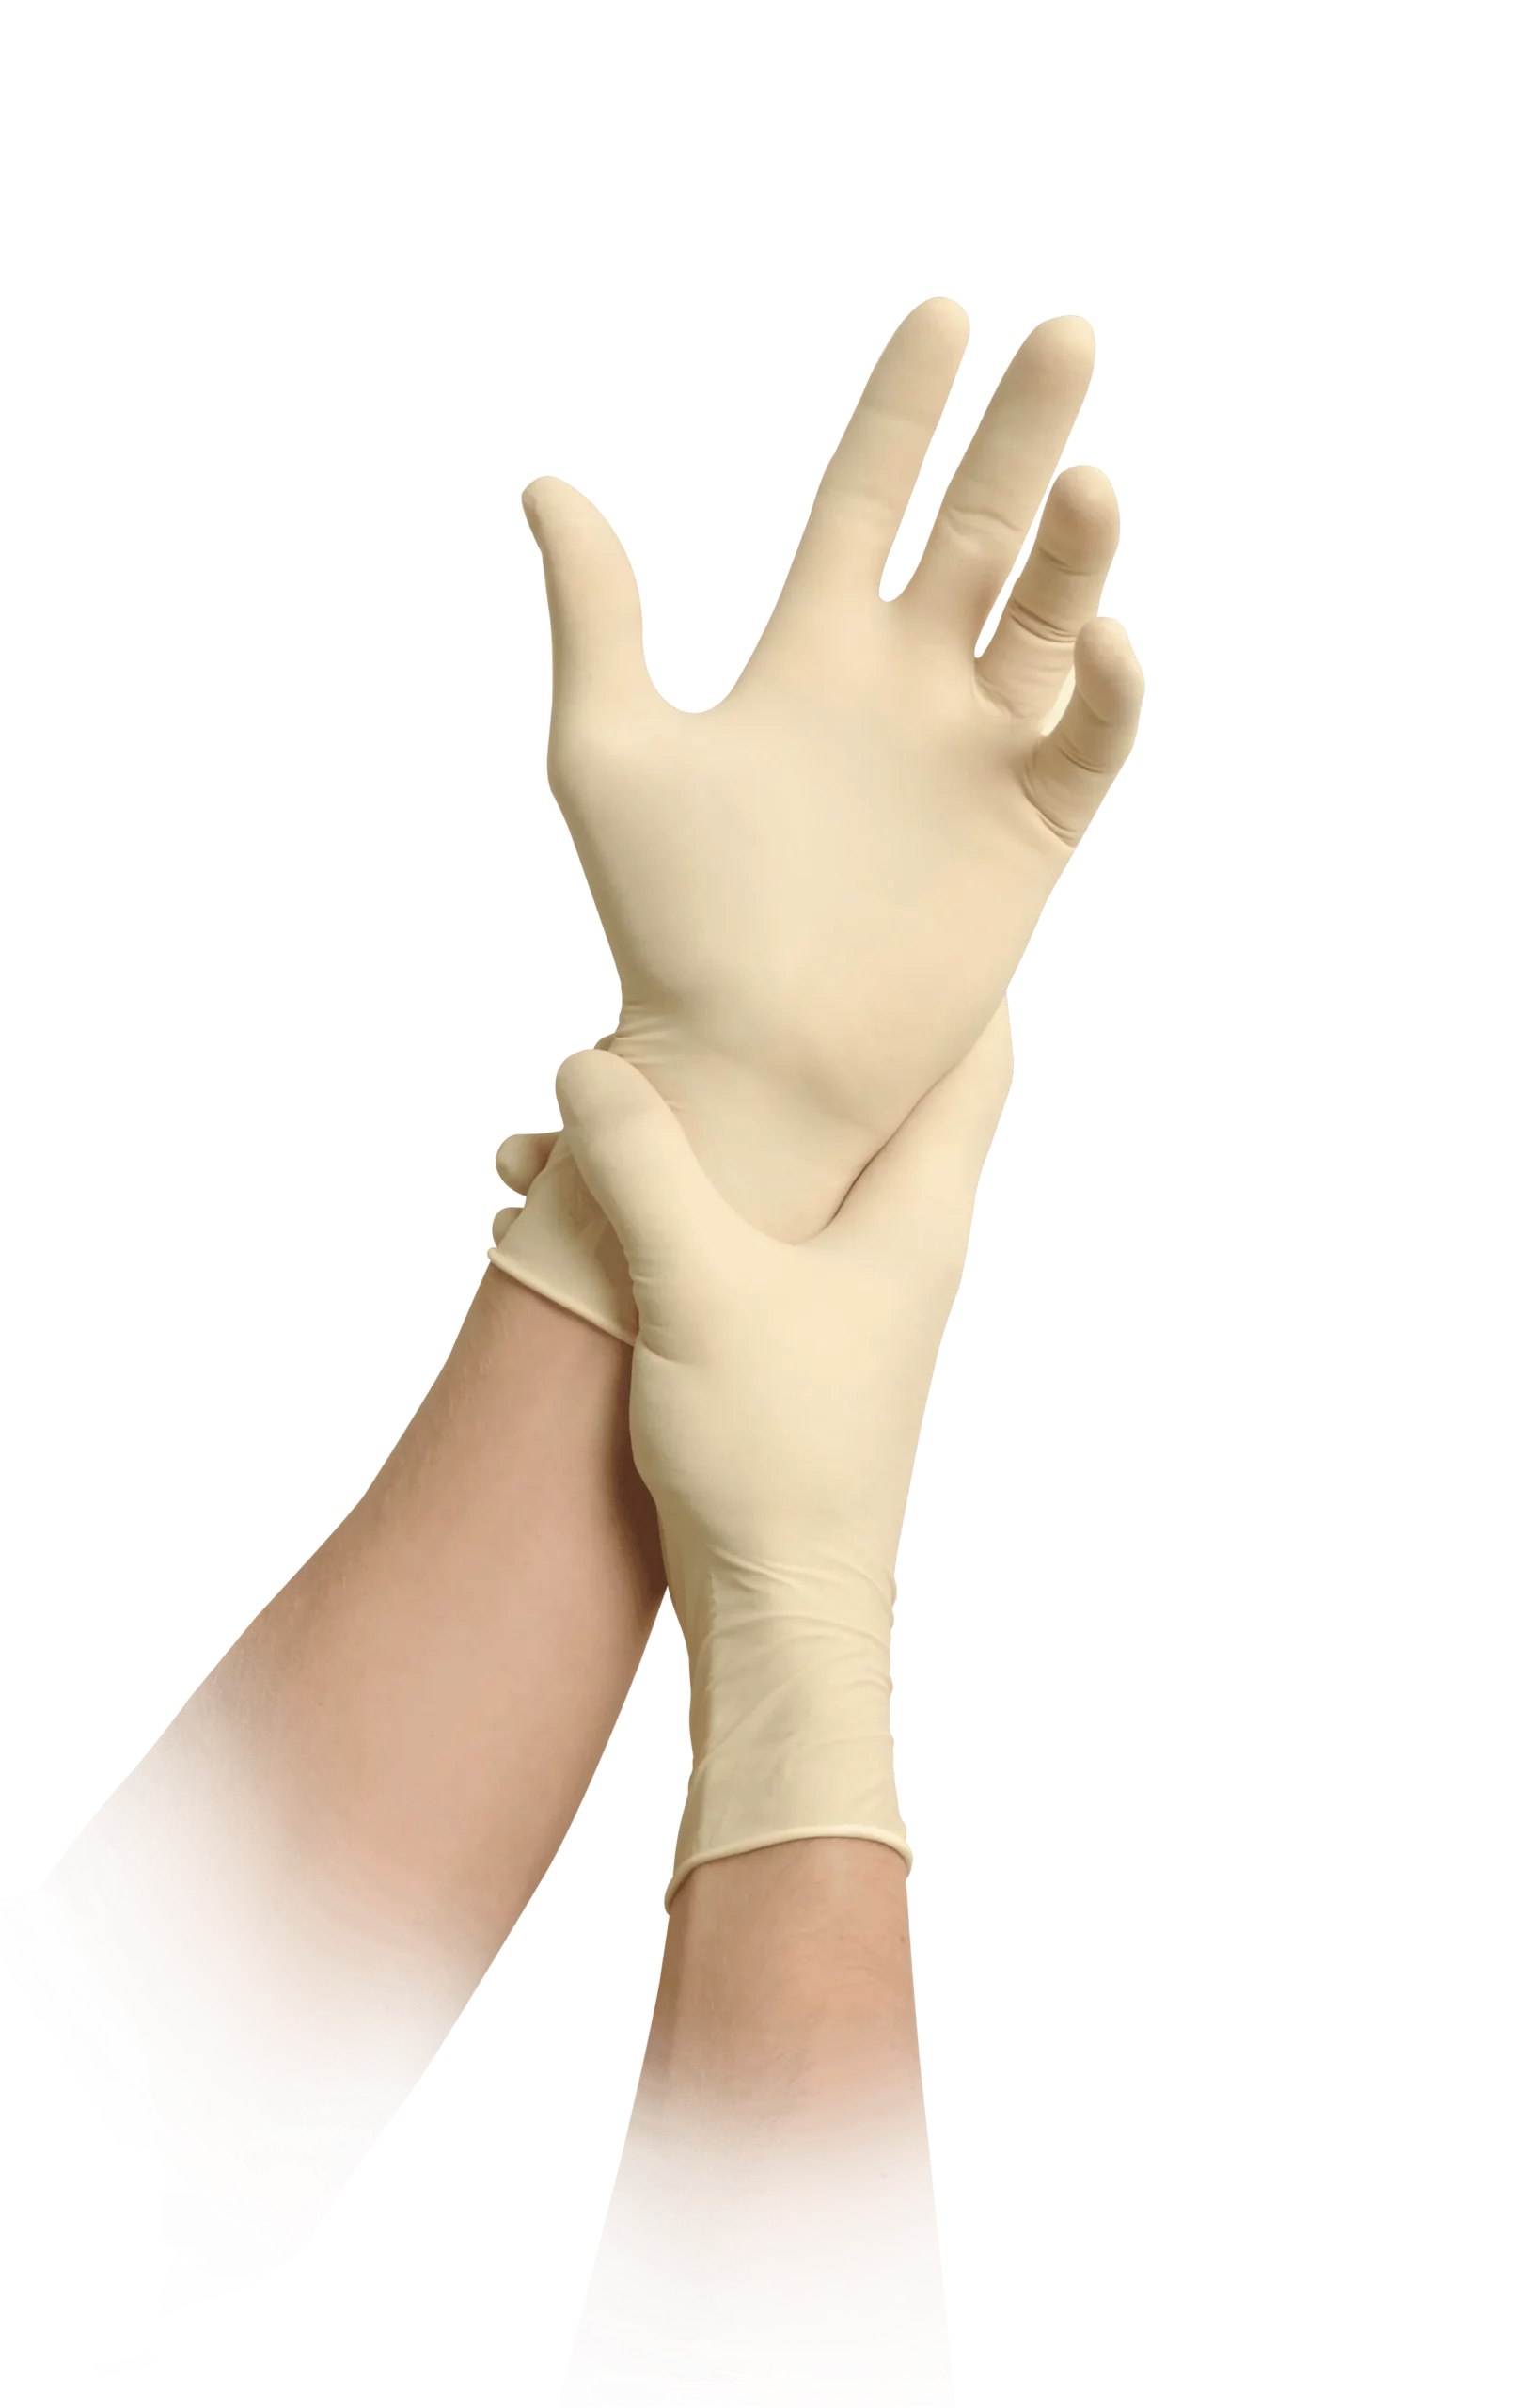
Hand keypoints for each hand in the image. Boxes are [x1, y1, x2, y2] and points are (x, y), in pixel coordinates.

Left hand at [496, 300, 1140, 1339]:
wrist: (744, 1063)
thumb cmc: (664, 921)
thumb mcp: (608, 752)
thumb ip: (596, 618)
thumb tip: (547, 483)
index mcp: (809, 659)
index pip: (866, 500)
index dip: (904, 409)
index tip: (943, 314)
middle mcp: (900, 695)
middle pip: (979, 532)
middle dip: (1021, 432)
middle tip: (1068, 335)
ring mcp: (968, 762)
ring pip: (1049, 619)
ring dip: (1075, 547)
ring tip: (1084, 478)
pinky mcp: (1024, 837)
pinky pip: (1086, 741)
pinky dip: (1105, 689)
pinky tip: (1095, 639)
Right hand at [554, 1007, 1013, 1901]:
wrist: (777, 1606)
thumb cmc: (774, 1454)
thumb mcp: (697, 1282)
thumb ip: (642, 1162)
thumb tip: (589, 1066)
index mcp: (914, 1204)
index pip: (970, 1050)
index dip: (943, 969)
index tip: (891, 900)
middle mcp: (890, 1233)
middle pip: (846, 1092)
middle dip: (752, 1041)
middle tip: (672, 989)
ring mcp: (833, 1285)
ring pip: (761, 1164)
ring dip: (671, 1134)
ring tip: (560, 1131)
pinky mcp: (777, 1330)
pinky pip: (714, 1231)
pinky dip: (648, 1208)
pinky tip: (553, 1213)